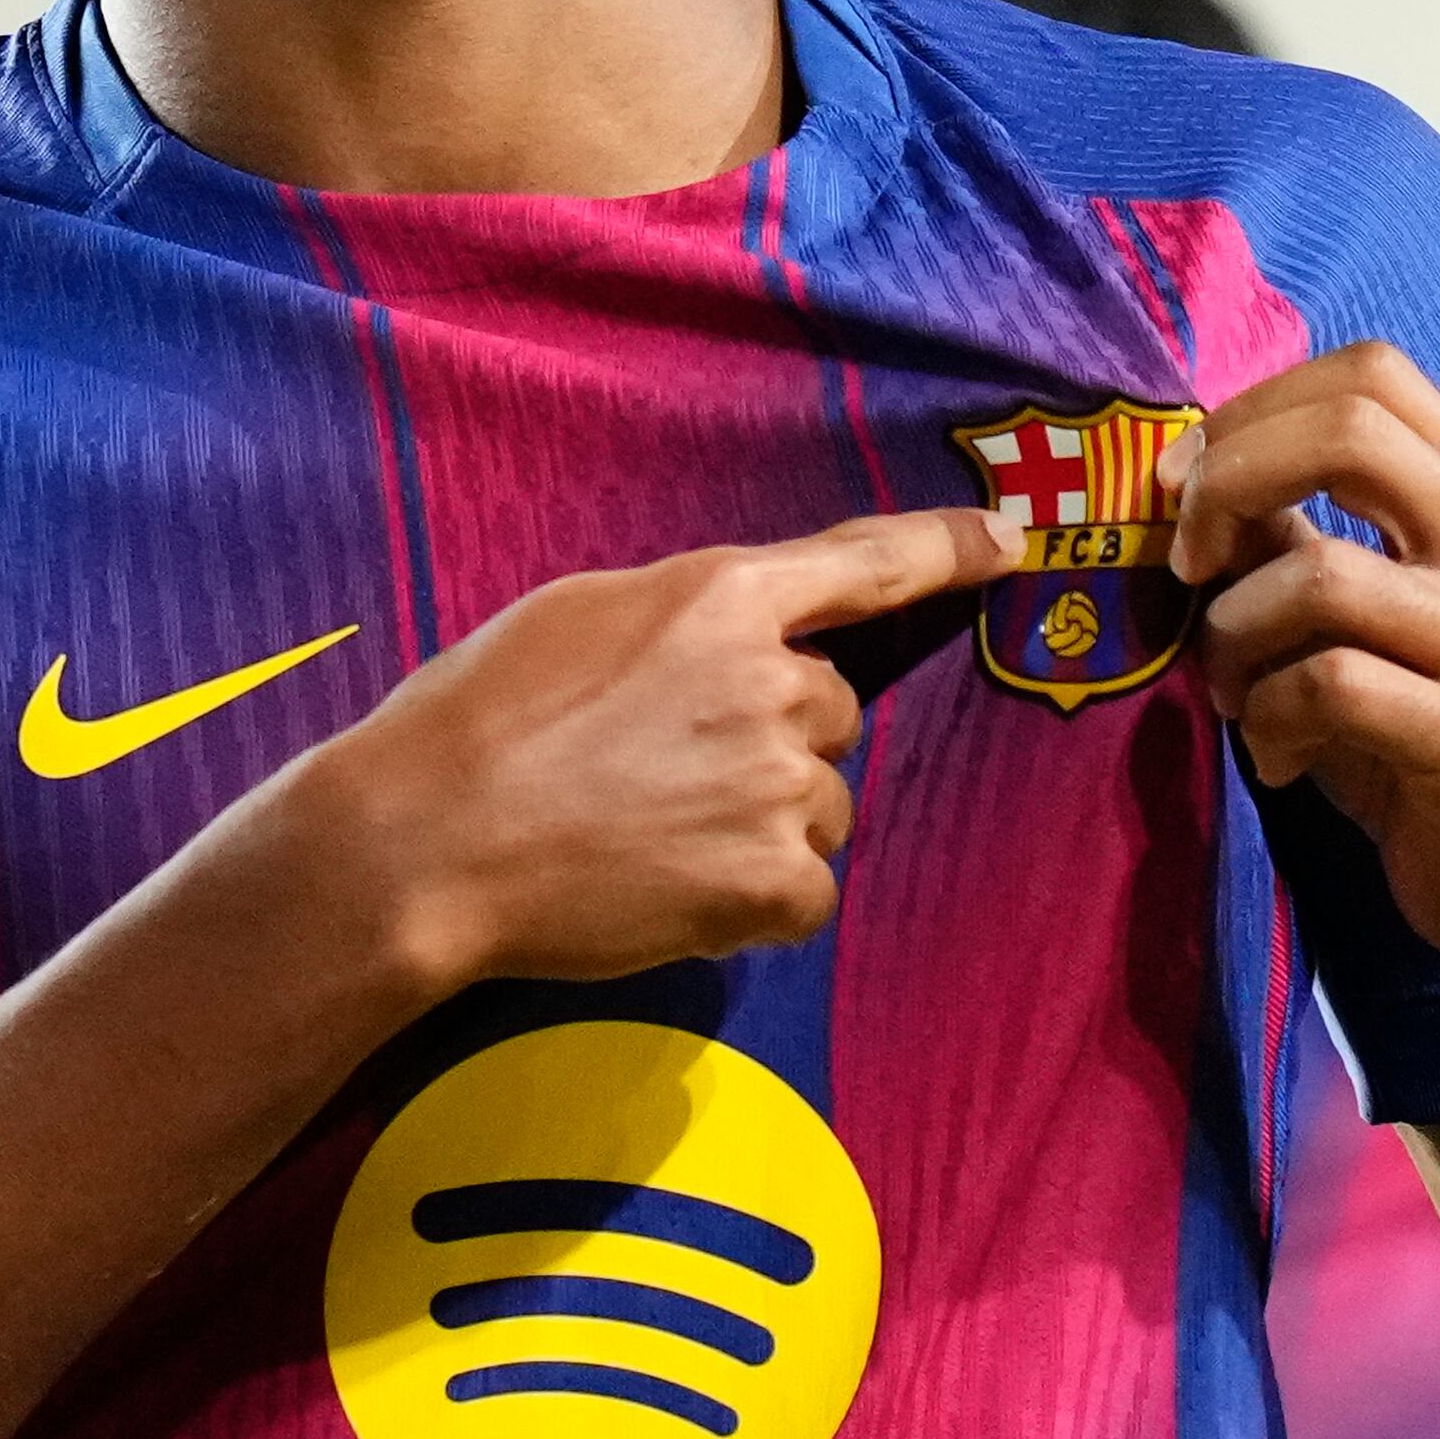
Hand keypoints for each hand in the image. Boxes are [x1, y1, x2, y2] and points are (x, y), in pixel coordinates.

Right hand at [307, 506, 1009, 988]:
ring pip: (823, 804)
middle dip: (774, 738)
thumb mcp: (583, 614)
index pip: (869, 563)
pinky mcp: (772, 884)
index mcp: (725, 595)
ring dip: (766, 821)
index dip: (950, 547)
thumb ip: (686, 616)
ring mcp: (780, 786)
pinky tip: (676, 890)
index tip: (1011, 539)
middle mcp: (774, 683)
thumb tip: (738, 636)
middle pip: (832, 712)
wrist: (427, 844)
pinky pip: (808, 889)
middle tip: (664, 769)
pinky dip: (759, 899)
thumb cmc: (476, 718)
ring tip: (655, 833)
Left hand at [1172, 343, 1439, 961]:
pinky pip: (1333, 687)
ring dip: (1233, 637)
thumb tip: (1192, 478)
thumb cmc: (1435, 746)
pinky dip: (1270, 719)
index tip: (1189, 485)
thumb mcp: (1368, 625)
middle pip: (1351, 435)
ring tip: (1233, 694)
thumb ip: (1298, 543)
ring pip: (1319, 576)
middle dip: (1229, 483)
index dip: (1256, 409)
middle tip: (1186, 565)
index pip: (1374, 375)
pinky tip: (1278, 756)